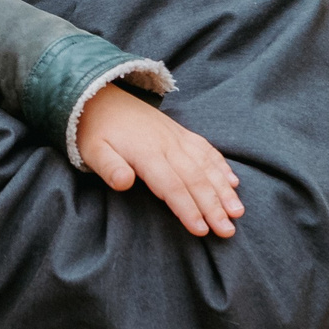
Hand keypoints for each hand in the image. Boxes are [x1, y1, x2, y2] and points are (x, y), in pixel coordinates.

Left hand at [77, 88, 244, 238]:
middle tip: (228, 231)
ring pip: (206, 165)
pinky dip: (221, 166)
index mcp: (146, 152)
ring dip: (223, 189)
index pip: (171, 186)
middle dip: (213, 207)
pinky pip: (206, 150)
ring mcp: (176, 137)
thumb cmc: (94, 131)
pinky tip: (233, 182)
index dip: (187, 209)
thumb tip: (124, 183)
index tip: (201, 230)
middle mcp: (167, 144)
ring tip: (237, 211)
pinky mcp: (180, 133)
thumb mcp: (92, 150)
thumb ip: (108, 167)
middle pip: (195, 179)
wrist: (99, 97)